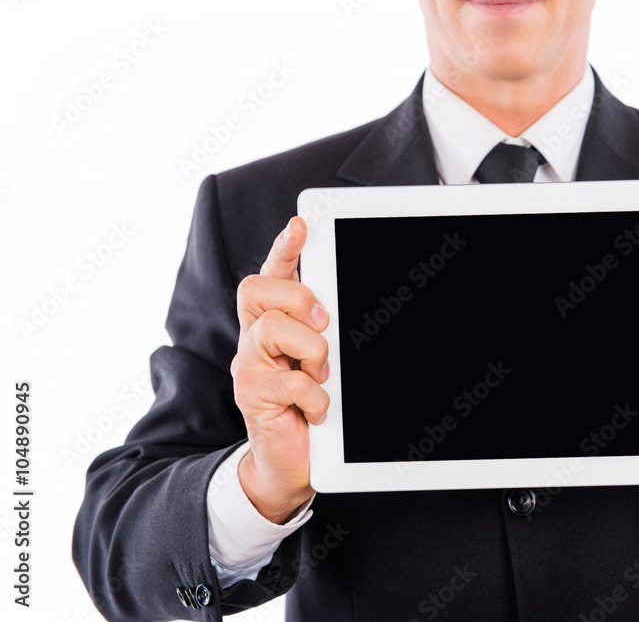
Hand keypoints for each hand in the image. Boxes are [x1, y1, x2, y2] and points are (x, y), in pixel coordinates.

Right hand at [230, 216, 330, 522]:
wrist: (293, 462)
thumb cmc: (310, 406)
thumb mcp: (321, 363)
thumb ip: (323, 333)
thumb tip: (340, 311)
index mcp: (274, 324)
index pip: (272, 275)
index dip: (284, 248)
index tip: (301, 224)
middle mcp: (254, 338)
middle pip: (258, 289)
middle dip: (297, 298)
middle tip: (322, 322)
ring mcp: (249, 365)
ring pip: (275, 329)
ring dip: (312, 353)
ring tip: (322, 378)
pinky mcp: (251, 395)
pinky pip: (292, 381)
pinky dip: (316, 398)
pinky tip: (316, 410)